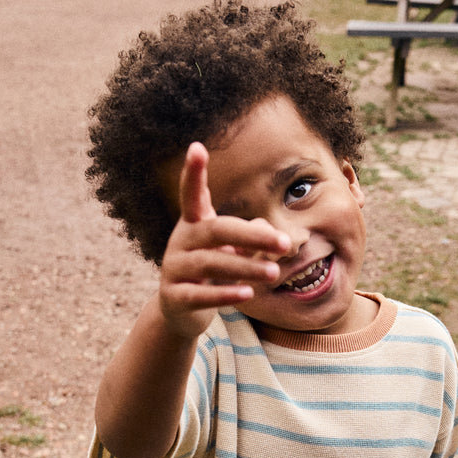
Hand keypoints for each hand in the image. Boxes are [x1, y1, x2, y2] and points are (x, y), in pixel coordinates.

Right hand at [159, 143, 289, 339]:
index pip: (191, 194)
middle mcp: (180, 241)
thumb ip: (251, 237)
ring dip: (245, 267)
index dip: (193, 172)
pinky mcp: (175, 297)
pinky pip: (201, 295)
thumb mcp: (232, 250)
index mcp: (193, 224)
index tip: (197, 147)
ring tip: (274, 273)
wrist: (181, 310)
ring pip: (211, 264)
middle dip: (252, 235)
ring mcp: (174, 268)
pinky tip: (248, 293)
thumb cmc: (213, 272)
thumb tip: (270, 230)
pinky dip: (225, 293)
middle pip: (216, 230)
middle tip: (284, 243)